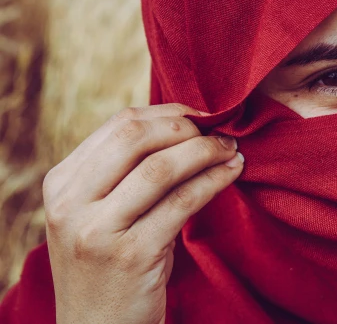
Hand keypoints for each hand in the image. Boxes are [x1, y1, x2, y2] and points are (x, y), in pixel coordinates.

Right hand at [43, 103, 243, 323]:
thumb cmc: (111, 265)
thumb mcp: (102, 214)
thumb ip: (125, 172)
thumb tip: (186, 123)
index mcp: (62, 183)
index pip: (119, 125)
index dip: (168, 113)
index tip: (202, 115)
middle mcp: (70, 203)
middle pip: (136, 137)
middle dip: (187, 128)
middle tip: (220, 132)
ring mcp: (96, 230)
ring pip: (161, 167)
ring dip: (207, 151)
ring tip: (231, 150)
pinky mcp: (130, 255)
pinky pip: (182, 202)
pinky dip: (214, 180)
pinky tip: (232, 173)